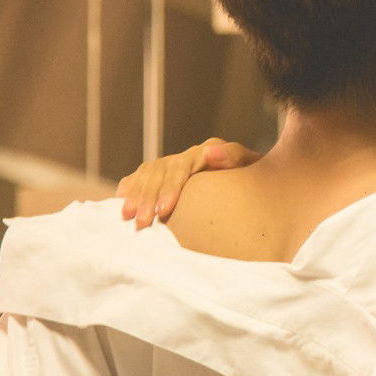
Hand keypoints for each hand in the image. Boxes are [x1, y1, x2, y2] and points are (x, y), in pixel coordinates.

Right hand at [115, 137, 256, 227]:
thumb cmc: (256, 177)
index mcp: (204, 153)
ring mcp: (172, 165)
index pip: (179, 169)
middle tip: (140, 222)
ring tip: (126, 217)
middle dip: (147, 198)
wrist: (255, 177)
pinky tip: (119, 201)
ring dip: (135, 195)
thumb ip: (233, 157)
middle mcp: (184, 157)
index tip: (163, 211)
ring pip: (146, 175)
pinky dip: (129, 187)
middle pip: (158, 173)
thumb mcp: (251, 165)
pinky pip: (140, 176)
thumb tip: (209, 152)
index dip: (169, 189)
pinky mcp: (165, 174)